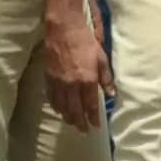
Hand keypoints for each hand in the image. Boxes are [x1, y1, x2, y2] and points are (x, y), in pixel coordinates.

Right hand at [41, 13, 109, 132]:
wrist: (63, 29)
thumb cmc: (85, 42)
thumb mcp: (102, 58)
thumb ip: (106, 78)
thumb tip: (112, 95)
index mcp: (87, 80)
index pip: (90, 105)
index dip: (93, 118)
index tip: (96, 127)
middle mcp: (71, 85)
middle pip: (75, 110)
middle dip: (80, 123)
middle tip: (84, 131)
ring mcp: (58, 82)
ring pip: (62, 107)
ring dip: (67, 117)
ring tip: (73, 123)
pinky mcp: (48, 77)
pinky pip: (51, 97)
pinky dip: (55, 106)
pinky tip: (59, 110)